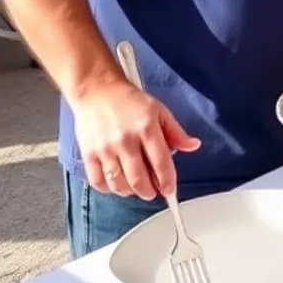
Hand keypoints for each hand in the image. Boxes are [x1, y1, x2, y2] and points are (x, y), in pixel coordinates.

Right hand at [72, 79, 199, 199]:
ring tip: (136, 188)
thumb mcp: (159, 110)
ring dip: (130, 192)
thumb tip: (194, 146)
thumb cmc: (130, 101)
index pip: (161, 163)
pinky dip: (109, 189)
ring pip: (119, 184)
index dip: (167, 181)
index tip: (170, 191)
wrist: (98, 90)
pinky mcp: (88, 153)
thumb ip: (176, 132)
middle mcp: (126, 140)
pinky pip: (98, 182)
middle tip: (152, 192)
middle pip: (139, 179)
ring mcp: (105, 148)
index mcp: (147, 127)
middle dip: (149, 192)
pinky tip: (117, 184)